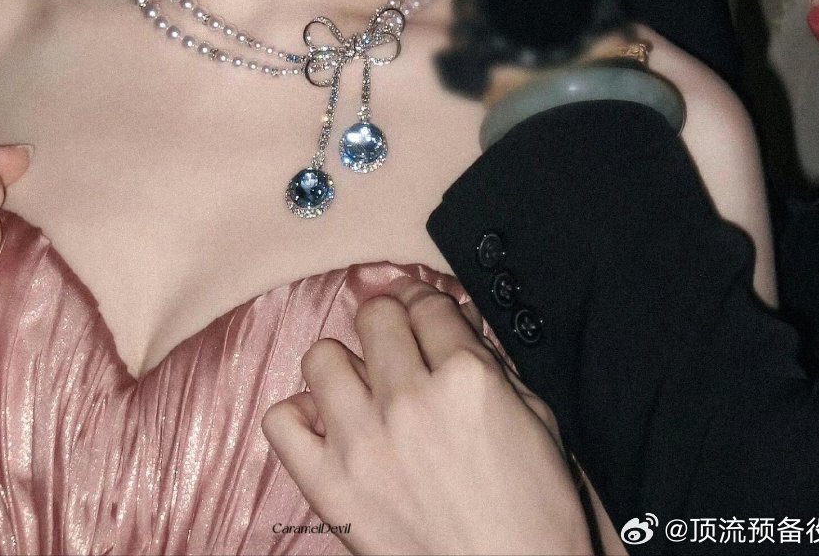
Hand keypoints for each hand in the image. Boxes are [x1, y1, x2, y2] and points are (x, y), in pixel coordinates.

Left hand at [263, 278, 594, 555]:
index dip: (427, 305)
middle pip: (375, 316)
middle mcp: (409, 400)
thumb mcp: (536, 421)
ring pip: (322, 356)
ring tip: (364, 389)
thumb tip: (455, 323)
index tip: (424, 315)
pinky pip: (282, 421)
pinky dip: (301, 418)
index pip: (428, 305)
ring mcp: (363, 443)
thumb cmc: (535, 513)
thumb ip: (490, 364)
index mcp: (467, 379)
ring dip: (344, 367)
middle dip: (391, 324)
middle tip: (399, 347)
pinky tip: (331, 428)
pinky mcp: (329, 487)